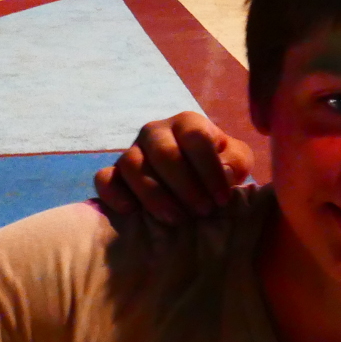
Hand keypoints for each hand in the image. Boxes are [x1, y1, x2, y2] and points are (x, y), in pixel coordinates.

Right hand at [93, 112, 254, 223]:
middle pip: (163, 153)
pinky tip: (131, 211)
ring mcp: (132, 151)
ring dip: (155, 195)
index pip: (195, 138)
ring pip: (132, 165)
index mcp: (187, 123)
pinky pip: (104, 179)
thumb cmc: (218, 166)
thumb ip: (235, 162)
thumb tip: (222, 173)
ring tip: (176, 219)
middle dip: (185, 186)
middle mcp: (155, 132)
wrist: (194, 179)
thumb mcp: (236, 161)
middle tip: (202, 211)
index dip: (210, 170)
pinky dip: (113, 194)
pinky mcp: (114, 173)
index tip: (222, 199)